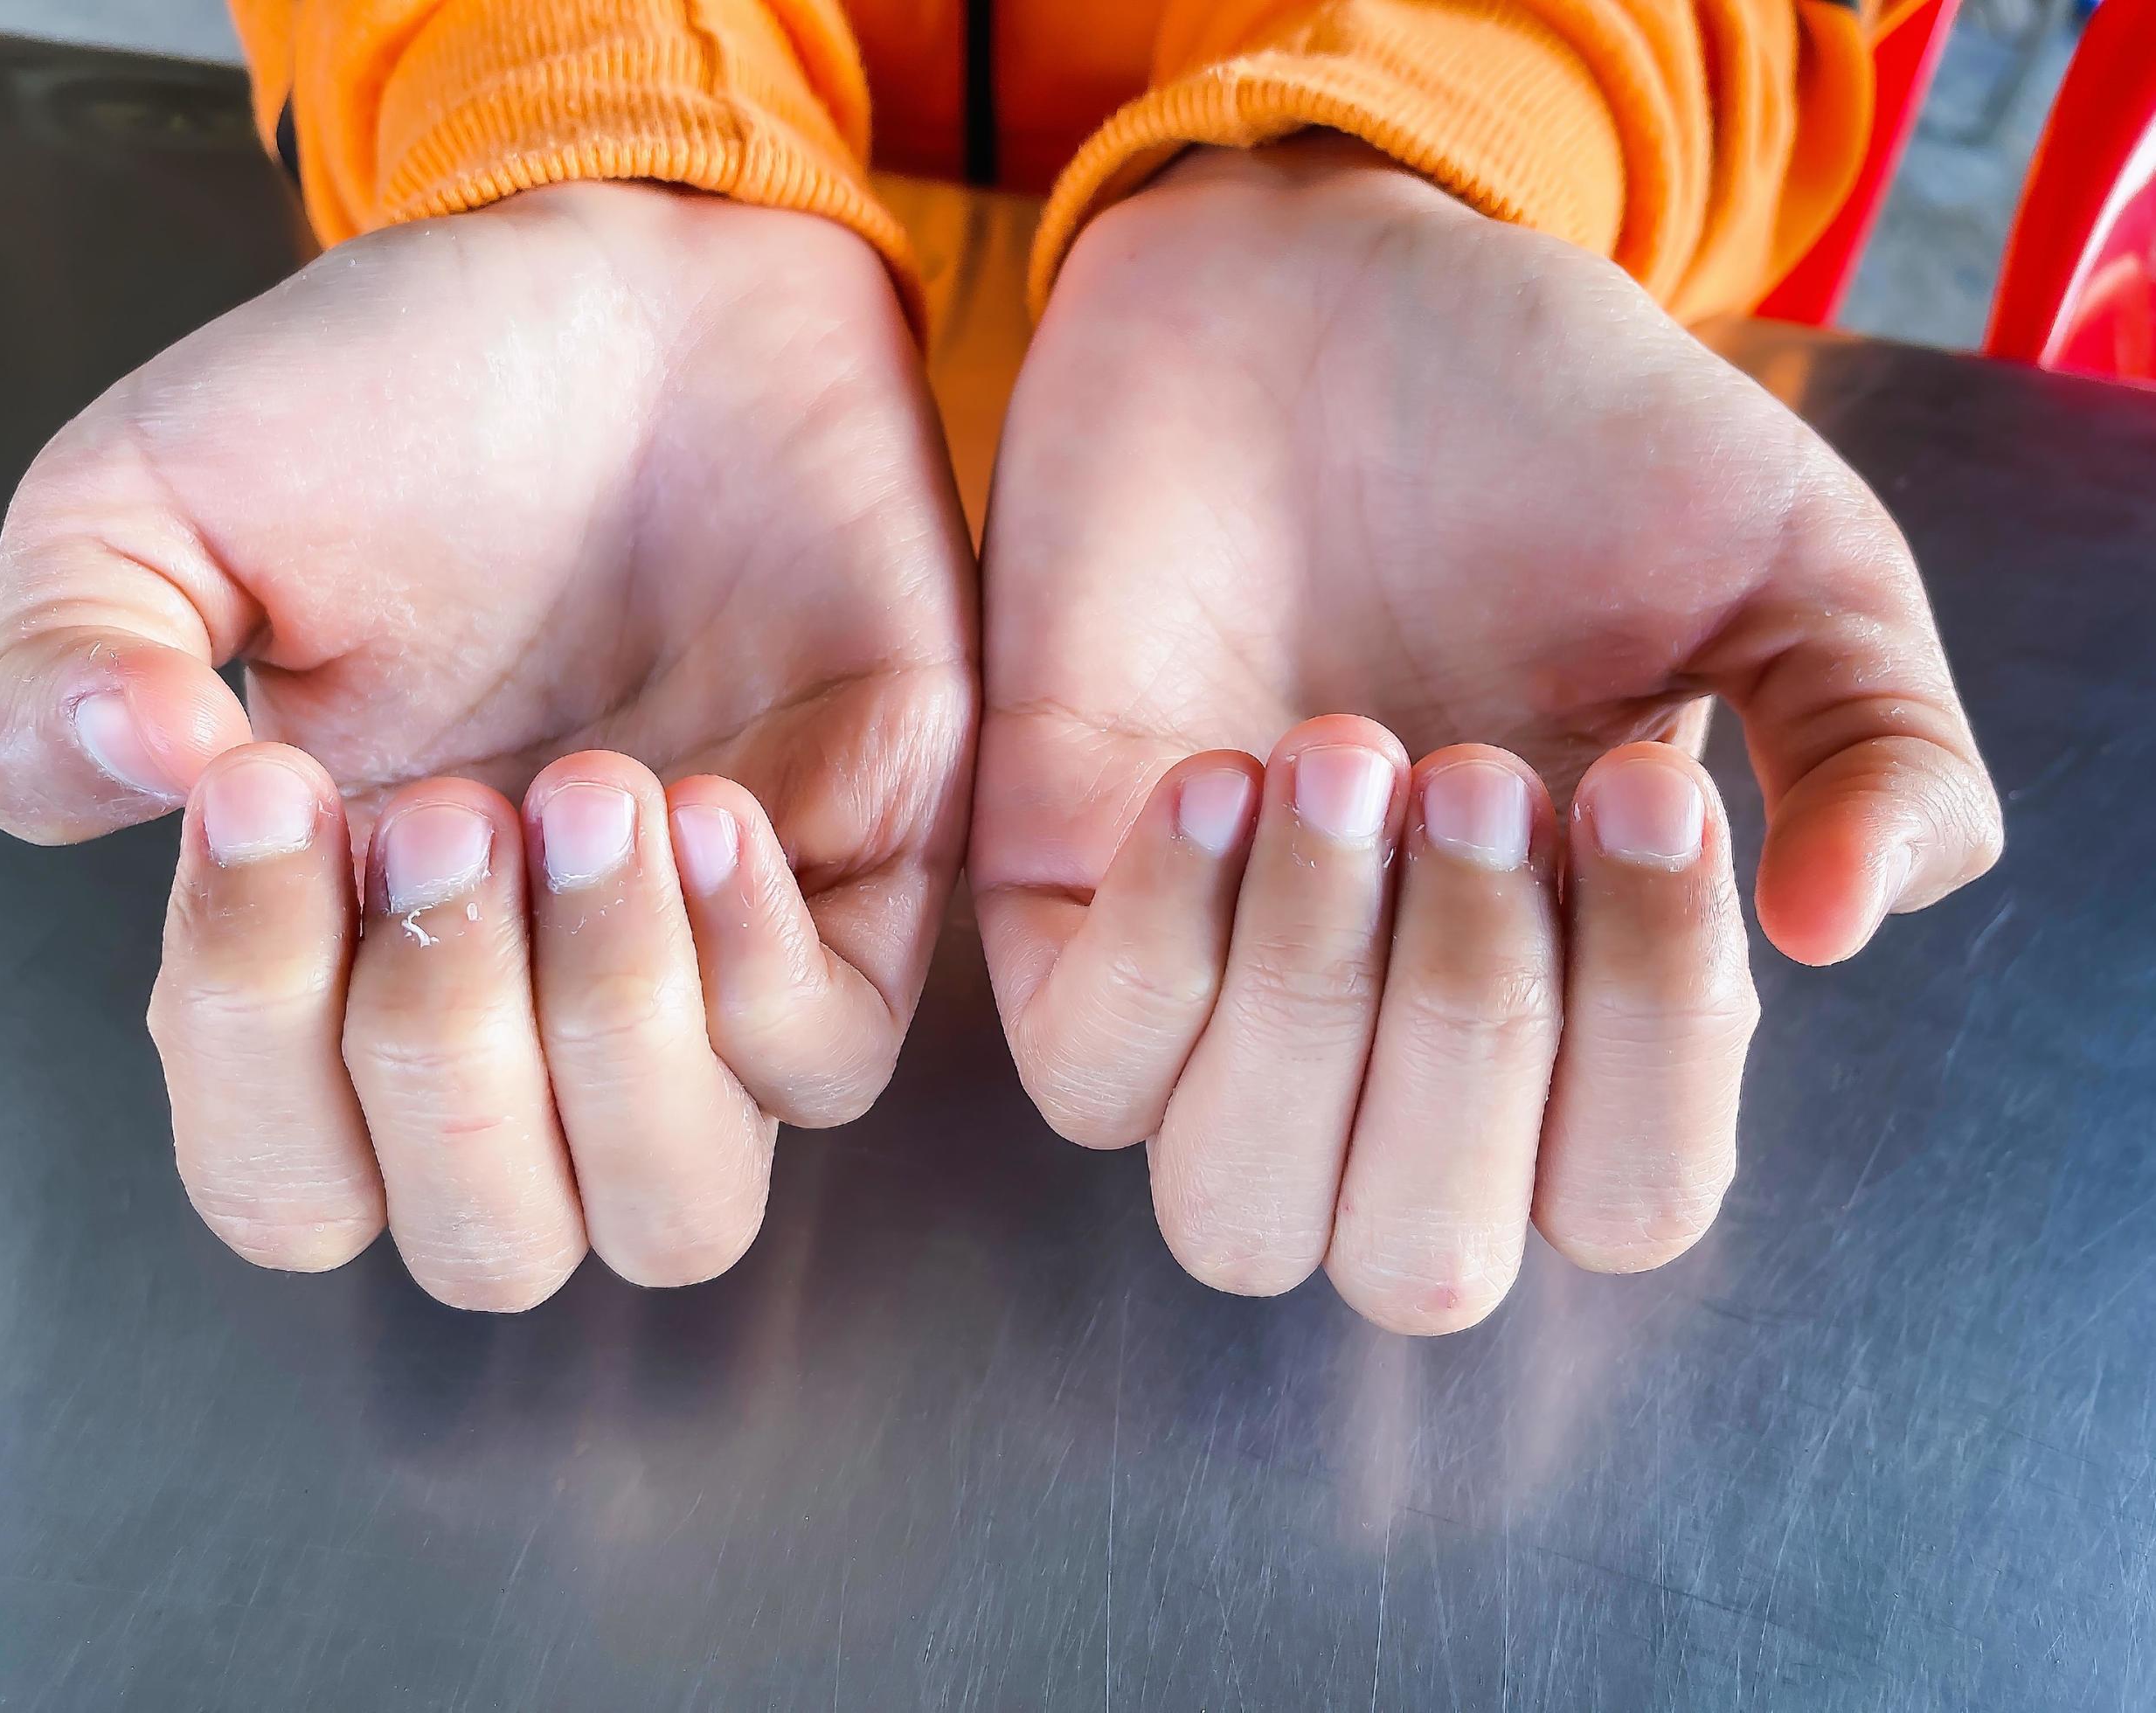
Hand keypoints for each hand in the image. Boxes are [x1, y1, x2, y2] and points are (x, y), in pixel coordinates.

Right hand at [0, 184, 974, 1307]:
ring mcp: (704, 966)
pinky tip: (703, 797)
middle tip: (442, 815)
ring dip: (610, 1033)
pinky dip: (754, 961)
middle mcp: (529, 1004)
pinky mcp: (862, 889)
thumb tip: (88, 784)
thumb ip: (66, 662)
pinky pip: (831, 1058)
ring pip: (680, 1209)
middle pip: (494, 1252)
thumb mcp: (158, 502)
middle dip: (446, 1062)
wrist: (637, 278)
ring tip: (583, 791)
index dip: (260, 1053)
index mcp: (342, 959)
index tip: (273, 799)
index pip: (289, 1183)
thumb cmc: (405, 395)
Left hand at [973, 137, 1998, 1330]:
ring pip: (1237, 1210)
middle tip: (1482, 773)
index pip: (1625, 1201)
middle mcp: (1390, 1040)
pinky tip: (1217, 768)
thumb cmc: (1553, 433)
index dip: (1650, 1049)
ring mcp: (1215, 991)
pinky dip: (1163, 945)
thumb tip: (1849, 930)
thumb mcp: (1782, 568)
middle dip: (1470, 1032)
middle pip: (1421, 1262)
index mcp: (1582, 995)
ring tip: (1345, 748)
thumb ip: (1873, 744)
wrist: (1324, 284)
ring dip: (1313, 1001)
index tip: (1640, 795)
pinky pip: (1084, 1068)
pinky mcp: (1060, 910)